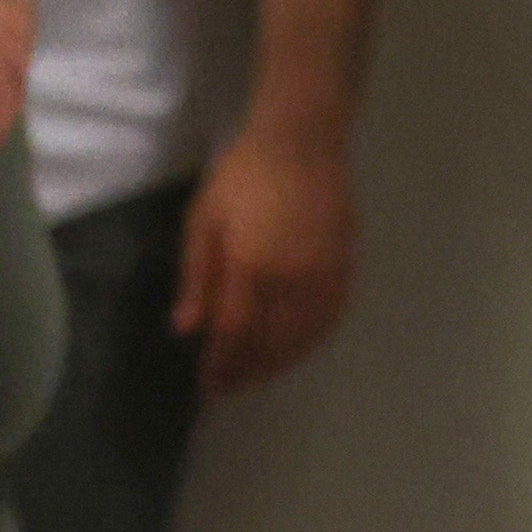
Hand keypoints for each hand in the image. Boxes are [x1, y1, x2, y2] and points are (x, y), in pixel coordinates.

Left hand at [174, 115, 358, 392]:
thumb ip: (197, 278)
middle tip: (228, 388)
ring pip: (303, 339)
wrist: (302, 143)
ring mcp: (323, 278)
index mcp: (251, 266)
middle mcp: (291, 281)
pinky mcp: (344, 272)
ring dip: (279, 364)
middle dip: (248, 371)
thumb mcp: (203, 221)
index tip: (208, 384)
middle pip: (270, 345)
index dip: (221, 364)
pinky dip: (309, 344)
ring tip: (257, 375)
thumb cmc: (242, 176)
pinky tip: (294, 350)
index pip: (234, 333)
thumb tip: (187, 330)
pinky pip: (328, 322)